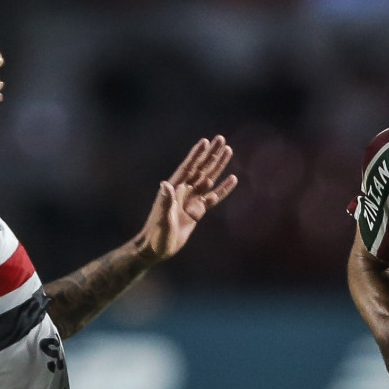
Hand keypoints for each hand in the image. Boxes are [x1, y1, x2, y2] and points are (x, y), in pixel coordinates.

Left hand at [136, 136, 237, 260]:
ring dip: (218, 166)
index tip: (205, 141)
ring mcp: (191, 201)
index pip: (188, 168)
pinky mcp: (197, 212)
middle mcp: (183, 192)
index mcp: (173, 190)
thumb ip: (166, 202)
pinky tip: (232, 179)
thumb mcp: (162, 219)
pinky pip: (213, 197)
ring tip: (228, 151)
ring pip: (208, 179)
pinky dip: (223, 188)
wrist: (156, 248)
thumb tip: (166, 184)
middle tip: (221, 139)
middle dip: (211, 154)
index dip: (196, 155)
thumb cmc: (156, 235)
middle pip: (200, 169)